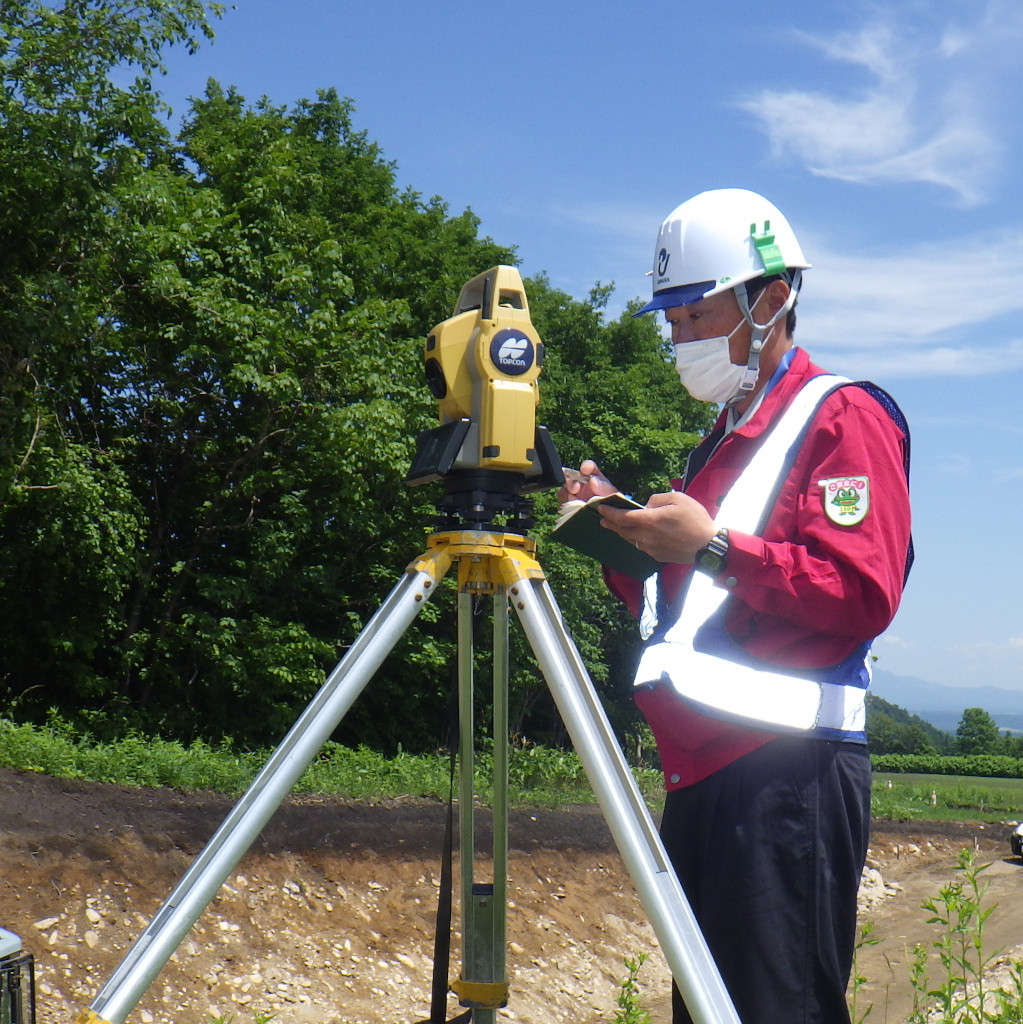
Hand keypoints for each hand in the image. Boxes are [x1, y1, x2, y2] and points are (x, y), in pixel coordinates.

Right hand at [557, 459, 616, 504]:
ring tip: (573, 500)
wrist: (608, 520)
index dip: (586, 466)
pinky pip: (563, 504)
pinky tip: (573, 508)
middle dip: (571, 482)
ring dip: (566, 494)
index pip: (588, 467)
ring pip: (563, 491)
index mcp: (594, 478)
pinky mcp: (570, 507)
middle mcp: (582, 485)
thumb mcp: (612, 495)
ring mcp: (574, 496)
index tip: (585, 470)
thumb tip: (592, 480)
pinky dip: (566, 506)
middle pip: (570, 477)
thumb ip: (604, 487)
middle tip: (575, 488)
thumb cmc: (611, 505)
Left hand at [598, 490, 715, 563]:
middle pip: (622, 530)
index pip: (622, 517)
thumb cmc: (695, 519)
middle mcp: (645, 536)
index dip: (609, 513)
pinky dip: (634, 540)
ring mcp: (650, 548)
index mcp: (649, 520)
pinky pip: (640, 546)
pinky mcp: (657, 556)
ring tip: (615, 527)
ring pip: (630, 540)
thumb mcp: (678, 498)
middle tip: (602, 519)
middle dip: (610, 524)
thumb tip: (646, 506)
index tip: (601, 508)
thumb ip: (657, 499)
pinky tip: (634, 536)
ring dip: (620, 533)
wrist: (707, 546)